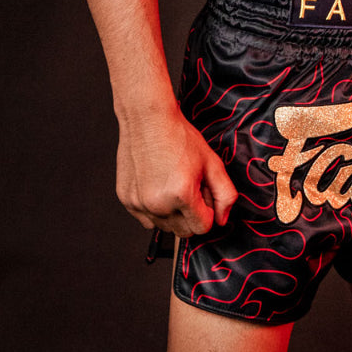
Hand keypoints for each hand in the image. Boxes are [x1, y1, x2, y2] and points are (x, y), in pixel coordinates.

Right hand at [115, 107, 237, 237]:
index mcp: (181, 195)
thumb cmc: (178, 136)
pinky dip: (154, 210)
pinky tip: (158, 187)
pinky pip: (146, 219)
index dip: (208, 212)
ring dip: (173, 214)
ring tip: (173, 185)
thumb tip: (222, 219)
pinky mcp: (126, 200)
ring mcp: (139, 204)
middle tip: (190, 188)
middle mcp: (158, 204)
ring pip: (164, 227)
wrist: (148, 119)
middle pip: (184, 232)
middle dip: (192, 215)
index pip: (202, 227)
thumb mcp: (212, 162)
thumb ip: (225, 194)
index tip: (204, 195)